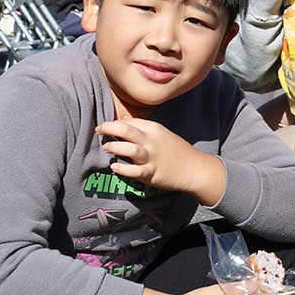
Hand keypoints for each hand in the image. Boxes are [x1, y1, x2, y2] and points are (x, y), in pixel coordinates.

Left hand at [97, 119, 222, 204]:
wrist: (196, 169)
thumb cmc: (177, 151)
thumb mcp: (162, 134)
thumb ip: (144, 130)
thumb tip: (122, 122)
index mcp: (155, 128)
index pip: (129, 121)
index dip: (115, 123)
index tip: (106, 126)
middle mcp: (152, 141)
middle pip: (125, 130)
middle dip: (108, 128)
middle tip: (98, 130)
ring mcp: (152, 157)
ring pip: (128, 149)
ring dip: (113, 147)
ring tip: (106, 148)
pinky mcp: (152, 173)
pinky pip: (134, 171)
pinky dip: (122, 169)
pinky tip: (114, 167)